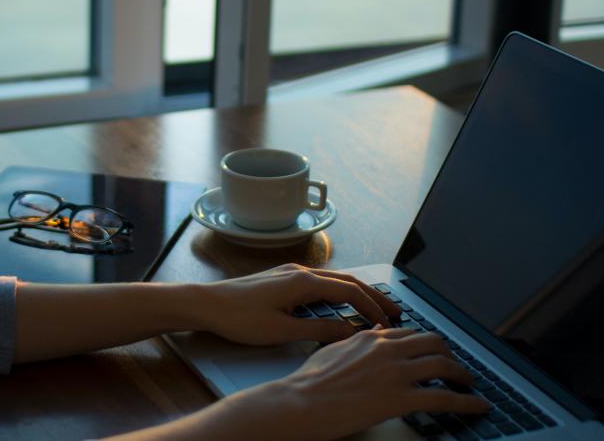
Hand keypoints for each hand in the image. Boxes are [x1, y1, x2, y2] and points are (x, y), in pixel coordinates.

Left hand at [194, 263, 401, 344]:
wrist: (207, 303)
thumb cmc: (239, 317)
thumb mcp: (282, 330)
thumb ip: (319, 330)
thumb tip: (350, 331)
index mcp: (304, 282)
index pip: (350, 291)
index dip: (372, 308)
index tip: (388, 324)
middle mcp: (300, 271)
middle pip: (347, 281)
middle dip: (373, 295)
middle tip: (395, 311)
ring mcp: (291, 272)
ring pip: (334, 280)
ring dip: (357, 292)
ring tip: (374, 308)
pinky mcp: (282, 278)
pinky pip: (320, 282)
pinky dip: (339, 291)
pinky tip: (341, 303)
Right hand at [255, 327, 490, 439]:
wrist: (301, 403)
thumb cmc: (309, 382)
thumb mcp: (332, 350)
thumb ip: (356, 342)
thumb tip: (372, 334)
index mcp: (371, 338)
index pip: (410, 334)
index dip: (427, 344)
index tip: (434, 352)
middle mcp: (387, 349)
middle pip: (433, 343)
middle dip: (450, 354)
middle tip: (456, 367)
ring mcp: (396, 373)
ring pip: (444, 366)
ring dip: (463, 376)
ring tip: (470, 385)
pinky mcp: (400, 398)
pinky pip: (444, 398)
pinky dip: (467, 402)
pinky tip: (478, 406)